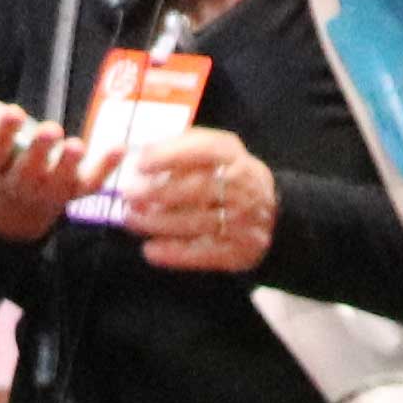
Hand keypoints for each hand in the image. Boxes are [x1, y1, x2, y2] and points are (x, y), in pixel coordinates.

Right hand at [0, 64, 118, 241]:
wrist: (13, 200)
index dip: (3, 134)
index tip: (13, 113)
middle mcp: (19, 181)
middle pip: (27, 170)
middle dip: (39, 151)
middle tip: (51, 130)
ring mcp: (48, 190)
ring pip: (57, 182)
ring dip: (68, 164)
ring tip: (76, 144)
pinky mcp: (73, 192)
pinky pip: (89, 184)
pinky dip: (104, 169)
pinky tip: (119, 148)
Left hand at [114, 121, 283, 274]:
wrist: (273, 213)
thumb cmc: (231, 175)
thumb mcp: (218, 151)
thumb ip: (185, 148)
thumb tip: (144, 153)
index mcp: (234, 156)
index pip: (204, 150)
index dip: (171, 155)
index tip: (140, 163)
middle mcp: (242, 186)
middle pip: (198, 189)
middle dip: (158, 192)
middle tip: (128, 195)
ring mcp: (242, 221)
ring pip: (196, 222)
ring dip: (159, 223)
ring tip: (131, 220)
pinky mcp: (237, 251)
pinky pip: (202, 254)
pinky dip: (174, 253)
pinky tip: (150, 250)